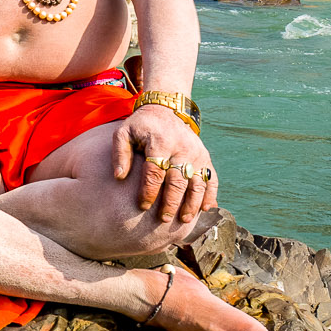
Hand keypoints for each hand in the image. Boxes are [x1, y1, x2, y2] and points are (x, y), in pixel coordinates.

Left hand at [113, 105, 216, 223]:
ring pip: (198, 183)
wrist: (166, 110)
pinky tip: (206, 209)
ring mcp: (197, 153)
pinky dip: (211, 194)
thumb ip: (119, 154)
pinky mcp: (205, 157)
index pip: (154, 172)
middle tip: (164, 219)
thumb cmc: (141, 126)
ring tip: (185, 220)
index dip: (149, 191)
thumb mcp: (124, 133)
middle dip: (171, 202)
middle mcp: (182, 148)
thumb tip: (118, 177)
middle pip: (178, 180)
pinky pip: (212, 178)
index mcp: (160, 142)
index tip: (142, 207)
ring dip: (192, 203)